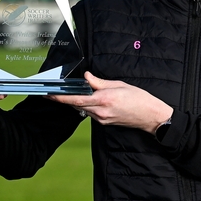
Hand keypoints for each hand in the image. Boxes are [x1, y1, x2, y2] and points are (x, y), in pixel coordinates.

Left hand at [48, 71, 172, 133]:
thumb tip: (87, 77)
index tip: (49, 94)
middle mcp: (100, 111)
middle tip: (57, 91)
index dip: (60, 98)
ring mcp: (102, 119)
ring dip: (80, 101)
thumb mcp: (120, 85)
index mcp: (104, 99)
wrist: (151, 117)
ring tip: (81, 92)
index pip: (76, 99)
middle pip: (77, 104)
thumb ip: (100, 82)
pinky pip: (92, 113)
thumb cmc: (140, 99)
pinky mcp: (105, 123)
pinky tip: (95, 100)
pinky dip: (89, 106)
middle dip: (67, 98)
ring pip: (84, 109)